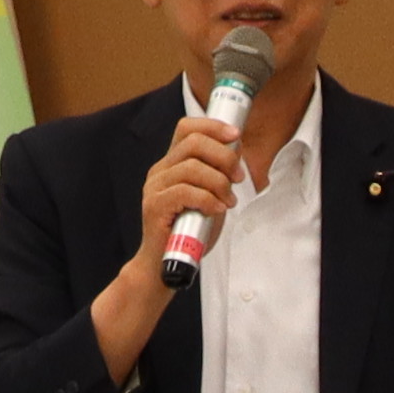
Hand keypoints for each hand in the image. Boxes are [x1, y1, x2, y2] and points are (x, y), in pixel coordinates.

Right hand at [138, 107, 250, 264]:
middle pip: (193, 143)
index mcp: (172, 164)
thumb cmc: (190, 232)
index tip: (236, 136)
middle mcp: (161, 170)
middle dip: (224, 157)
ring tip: (228, 201)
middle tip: (238, 178)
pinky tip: (216, 209)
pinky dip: (207, 199)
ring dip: (219, 183)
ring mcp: (155, 187)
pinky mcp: (155, 206)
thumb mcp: (211, 196)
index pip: (187, 128)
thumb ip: (219, 174)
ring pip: (192, 167)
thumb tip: (236, 149)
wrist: (165, 265)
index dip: (213, 127)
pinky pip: (185, 191)